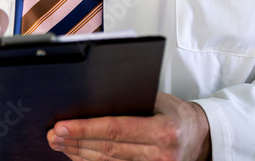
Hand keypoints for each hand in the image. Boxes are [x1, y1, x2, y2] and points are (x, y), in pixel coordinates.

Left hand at [47, 92, 210, 160]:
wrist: (201, 137)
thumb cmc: (178, 114)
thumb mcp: (160, 100)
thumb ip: (133, 100)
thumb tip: (96, 99)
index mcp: (162, 131)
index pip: (116, 130)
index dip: (86, 129)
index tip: (63, 126)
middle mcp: (158, 154)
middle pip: (107, 149)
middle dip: (76, 142)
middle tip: (54, 135)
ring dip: (80, 153)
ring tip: (60, 143)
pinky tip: (78, 154)